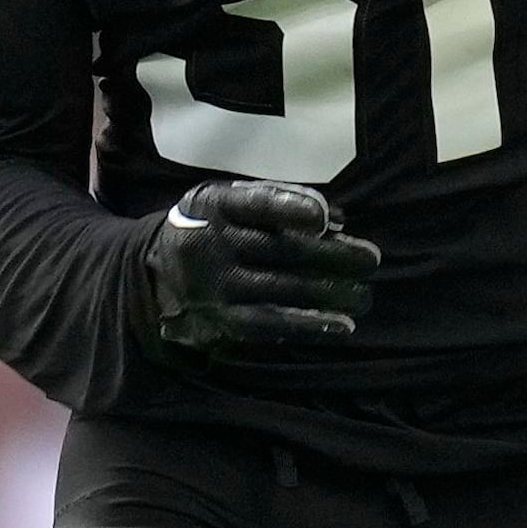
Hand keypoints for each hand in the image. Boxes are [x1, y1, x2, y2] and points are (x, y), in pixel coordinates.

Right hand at [136, 180, 377, 354]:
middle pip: (279, 249)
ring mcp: (215, 287)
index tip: (327, 218)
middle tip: (371, 259)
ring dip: (330, 293)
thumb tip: (335, 220)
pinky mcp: (220, 321)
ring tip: (364, 295)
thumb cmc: (212, 229)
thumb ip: (277, 202)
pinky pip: (270, 324)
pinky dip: (308, 326)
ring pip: (281, 289)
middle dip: (332, 255)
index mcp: (213, 205)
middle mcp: (211, 244)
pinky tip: (340, 326)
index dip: (292, 208)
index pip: (255, 203)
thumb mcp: (227, 201)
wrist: (155, 274)